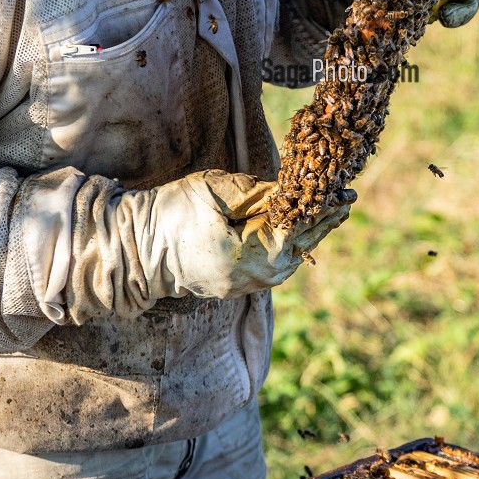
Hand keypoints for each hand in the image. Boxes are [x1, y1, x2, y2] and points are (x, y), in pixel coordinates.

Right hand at [132, 170, 353, 303]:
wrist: (133, 249)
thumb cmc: (170, 215)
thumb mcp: (215, 192)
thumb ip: (258, 194)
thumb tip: (292, 192)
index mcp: (250, 257)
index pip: (297, 230)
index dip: (322, 210)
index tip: (344, 194)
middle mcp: (252, 279)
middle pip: (297, 249)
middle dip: (321, 224)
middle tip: (344, 203)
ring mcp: (242, 286)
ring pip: (286, 261)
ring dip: (305, 235)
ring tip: (325, 214)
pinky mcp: (232, 285)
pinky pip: (270, 266)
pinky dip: (285, 246)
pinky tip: (293, 231)